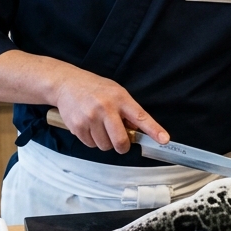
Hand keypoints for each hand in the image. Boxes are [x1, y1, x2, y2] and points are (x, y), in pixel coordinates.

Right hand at [53, 70, 167, 153]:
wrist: (66, 83)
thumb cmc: (94, 88)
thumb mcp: (115, 92)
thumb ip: (127, 110)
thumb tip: (138, 131)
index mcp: (119, 98)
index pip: (140, 116)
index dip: (154, 130)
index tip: (164, 140)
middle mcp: (105, 107)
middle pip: (121, 141)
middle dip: (122, 146)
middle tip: (119, 141)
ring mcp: (90, 117)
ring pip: (105, 146)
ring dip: (104, 142)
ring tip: (99, 126)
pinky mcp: (77, 126)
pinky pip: (90, 145)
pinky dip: (92, 140)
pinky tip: (88, 126)